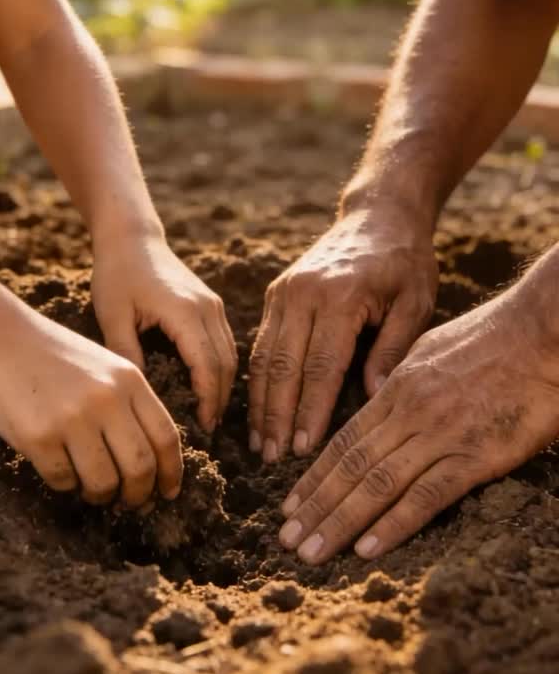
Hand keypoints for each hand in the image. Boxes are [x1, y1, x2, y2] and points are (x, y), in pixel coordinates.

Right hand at [0, 307, 182, 506]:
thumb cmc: (48, 354)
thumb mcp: (102, 366)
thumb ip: (126, 403)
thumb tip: (148, 462)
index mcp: (129, 380)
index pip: (166, 437)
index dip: (171, 472)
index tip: (169, 492)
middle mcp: (106, 400)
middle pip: (140, 467)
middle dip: (138, 494)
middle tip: (130, 503)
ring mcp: (72, 419)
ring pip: (104, 482)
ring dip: (100, 495)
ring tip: (91, 489)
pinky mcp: (38, 437)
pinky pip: (63, 480)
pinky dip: (65, 484)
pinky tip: (58, 469)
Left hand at [92, 233, 236, 433]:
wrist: (131, 237)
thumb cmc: (117, 274)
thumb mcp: (113, 316)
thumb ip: (128, 354)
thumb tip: (144, 395)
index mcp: (185, 312)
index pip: (207, 365)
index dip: (207, 400)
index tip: (200, 428)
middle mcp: (207, 308)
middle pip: (226, 363)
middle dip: (219, 399)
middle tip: (207, 431)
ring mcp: (212, 304)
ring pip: (230, 353)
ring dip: (223, 385)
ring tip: (209, 415)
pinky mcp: (210, 304)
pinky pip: (224, 341)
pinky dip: (221, 367)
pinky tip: (208, 386)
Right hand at [249, 199, 437, 462]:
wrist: (378, 214)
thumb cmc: (406, 261)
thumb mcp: (416, 302)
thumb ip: (393, 348)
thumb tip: (373, 398)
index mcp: (340, 297)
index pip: (321, 367)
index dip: (311, 412)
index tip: (304, 451)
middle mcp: (304, 294)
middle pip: (283, 367)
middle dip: (277, 417)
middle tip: (273, 459)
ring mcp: (285, 292)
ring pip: (264, 357)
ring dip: (260, 404)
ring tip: (260, 445)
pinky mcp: (277, 293)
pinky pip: (261, 342)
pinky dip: (258, 380)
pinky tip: (258, 410)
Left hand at [279, 251, 558, 563]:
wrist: (541, 333)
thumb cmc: (494, 337)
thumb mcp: (430, 349)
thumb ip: (401, 379)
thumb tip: (379, 395)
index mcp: (397, 388)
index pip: (344, 439)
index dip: (314, 476)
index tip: (289, 505)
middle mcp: (410, 413)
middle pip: (350, 466)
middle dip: (314, 507)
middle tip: (284, 539)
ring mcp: (441, 435)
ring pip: (377, 484)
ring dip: (339, 522)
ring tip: (310, 552)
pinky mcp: (476, 456)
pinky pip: (427, 496)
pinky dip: (393, 525)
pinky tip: (366, 548)